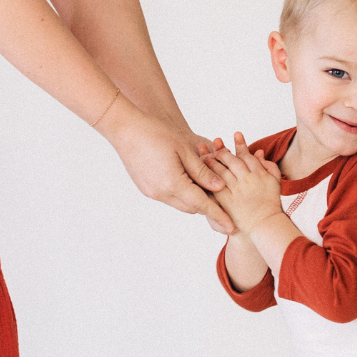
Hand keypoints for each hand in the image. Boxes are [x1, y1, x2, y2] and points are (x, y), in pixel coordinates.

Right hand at [96, 99, 235, 232]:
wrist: (125, 129)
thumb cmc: (155, 133)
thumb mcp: (184, 150)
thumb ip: (202, 171)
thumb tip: (220, 187)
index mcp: (172, 183)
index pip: (201, 205)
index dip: (218, 215)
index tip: (231, 227)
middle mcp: (161, 193)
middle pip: (191, 207)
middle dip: (207, 206)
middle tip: (223, 201)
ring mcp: (151, 192)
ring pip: (180, 203)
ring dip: (193, 198)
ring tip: (205, 186)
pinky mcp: (146, 188)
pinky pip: (169, 197)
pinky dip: (181, 192)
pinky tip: (186, 179)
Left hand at [208, 132, 282, 234]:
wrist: (264, 224)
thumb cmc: (269, 203)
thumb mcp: (275, 183)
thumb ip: (269, 167)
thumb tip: (259, 152)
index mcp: (259, 175)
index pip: (247, 156)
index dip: (241, 145)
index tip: (236, 134)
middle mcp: (247, 181)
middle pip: (232, 161)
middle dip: (223, 149)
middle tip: (215, 140)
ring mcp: (236, 191)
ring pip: (221, 171)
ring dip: (212, 160)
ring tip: (204, 151)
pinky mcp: (226, 201)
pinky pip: (214, 186)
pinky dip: (206, 176)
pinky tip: (200, 169)